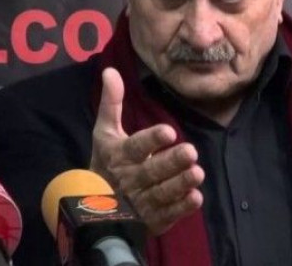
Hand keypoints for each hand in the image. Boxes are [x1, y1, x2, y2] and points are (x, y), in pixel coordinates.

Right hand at [90, 67, 204, 235]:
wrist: (93, 209)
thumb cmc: (106, 163)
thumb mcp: (105, 134)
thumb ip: (111, 103)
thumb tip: (110, 70)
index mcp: (119, 156)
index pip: (135, 147)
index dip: (151, 140)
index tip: (169, 131)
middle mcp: (129, 180)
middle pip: (151, 172)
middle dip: (171, 163)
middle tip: (191, 152)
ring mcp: (140, 202)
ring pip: (161, 193)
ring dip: (180, 184)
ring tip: (198, 172)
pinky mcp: (151, 220)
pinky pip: (167, 215)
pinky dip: (181, 208)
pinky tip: (196, 198)